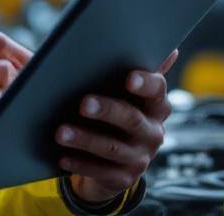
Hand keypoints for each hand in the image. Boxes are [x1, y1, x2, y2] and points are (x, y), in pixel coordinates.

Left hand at [57, 50, 177, 204]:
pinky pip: (100, 172)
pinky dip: (80, 163)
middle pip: (133, 119)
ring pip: (113, 148)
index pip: (158, 90)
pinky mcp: (123, 178)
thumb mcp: (121, 91)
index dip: (146, 83)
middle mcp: (153, 132)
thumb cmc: (113, 112)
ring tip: (60, 132)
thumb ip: (130, 66)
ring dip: (85, 139)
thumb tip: (163, 45)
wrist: (111, 160)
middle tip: (82, 103)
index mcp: (155, 105)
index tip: (128, 77)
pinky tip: (61, 156)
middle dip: (108, 110)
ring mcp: (140, 158)